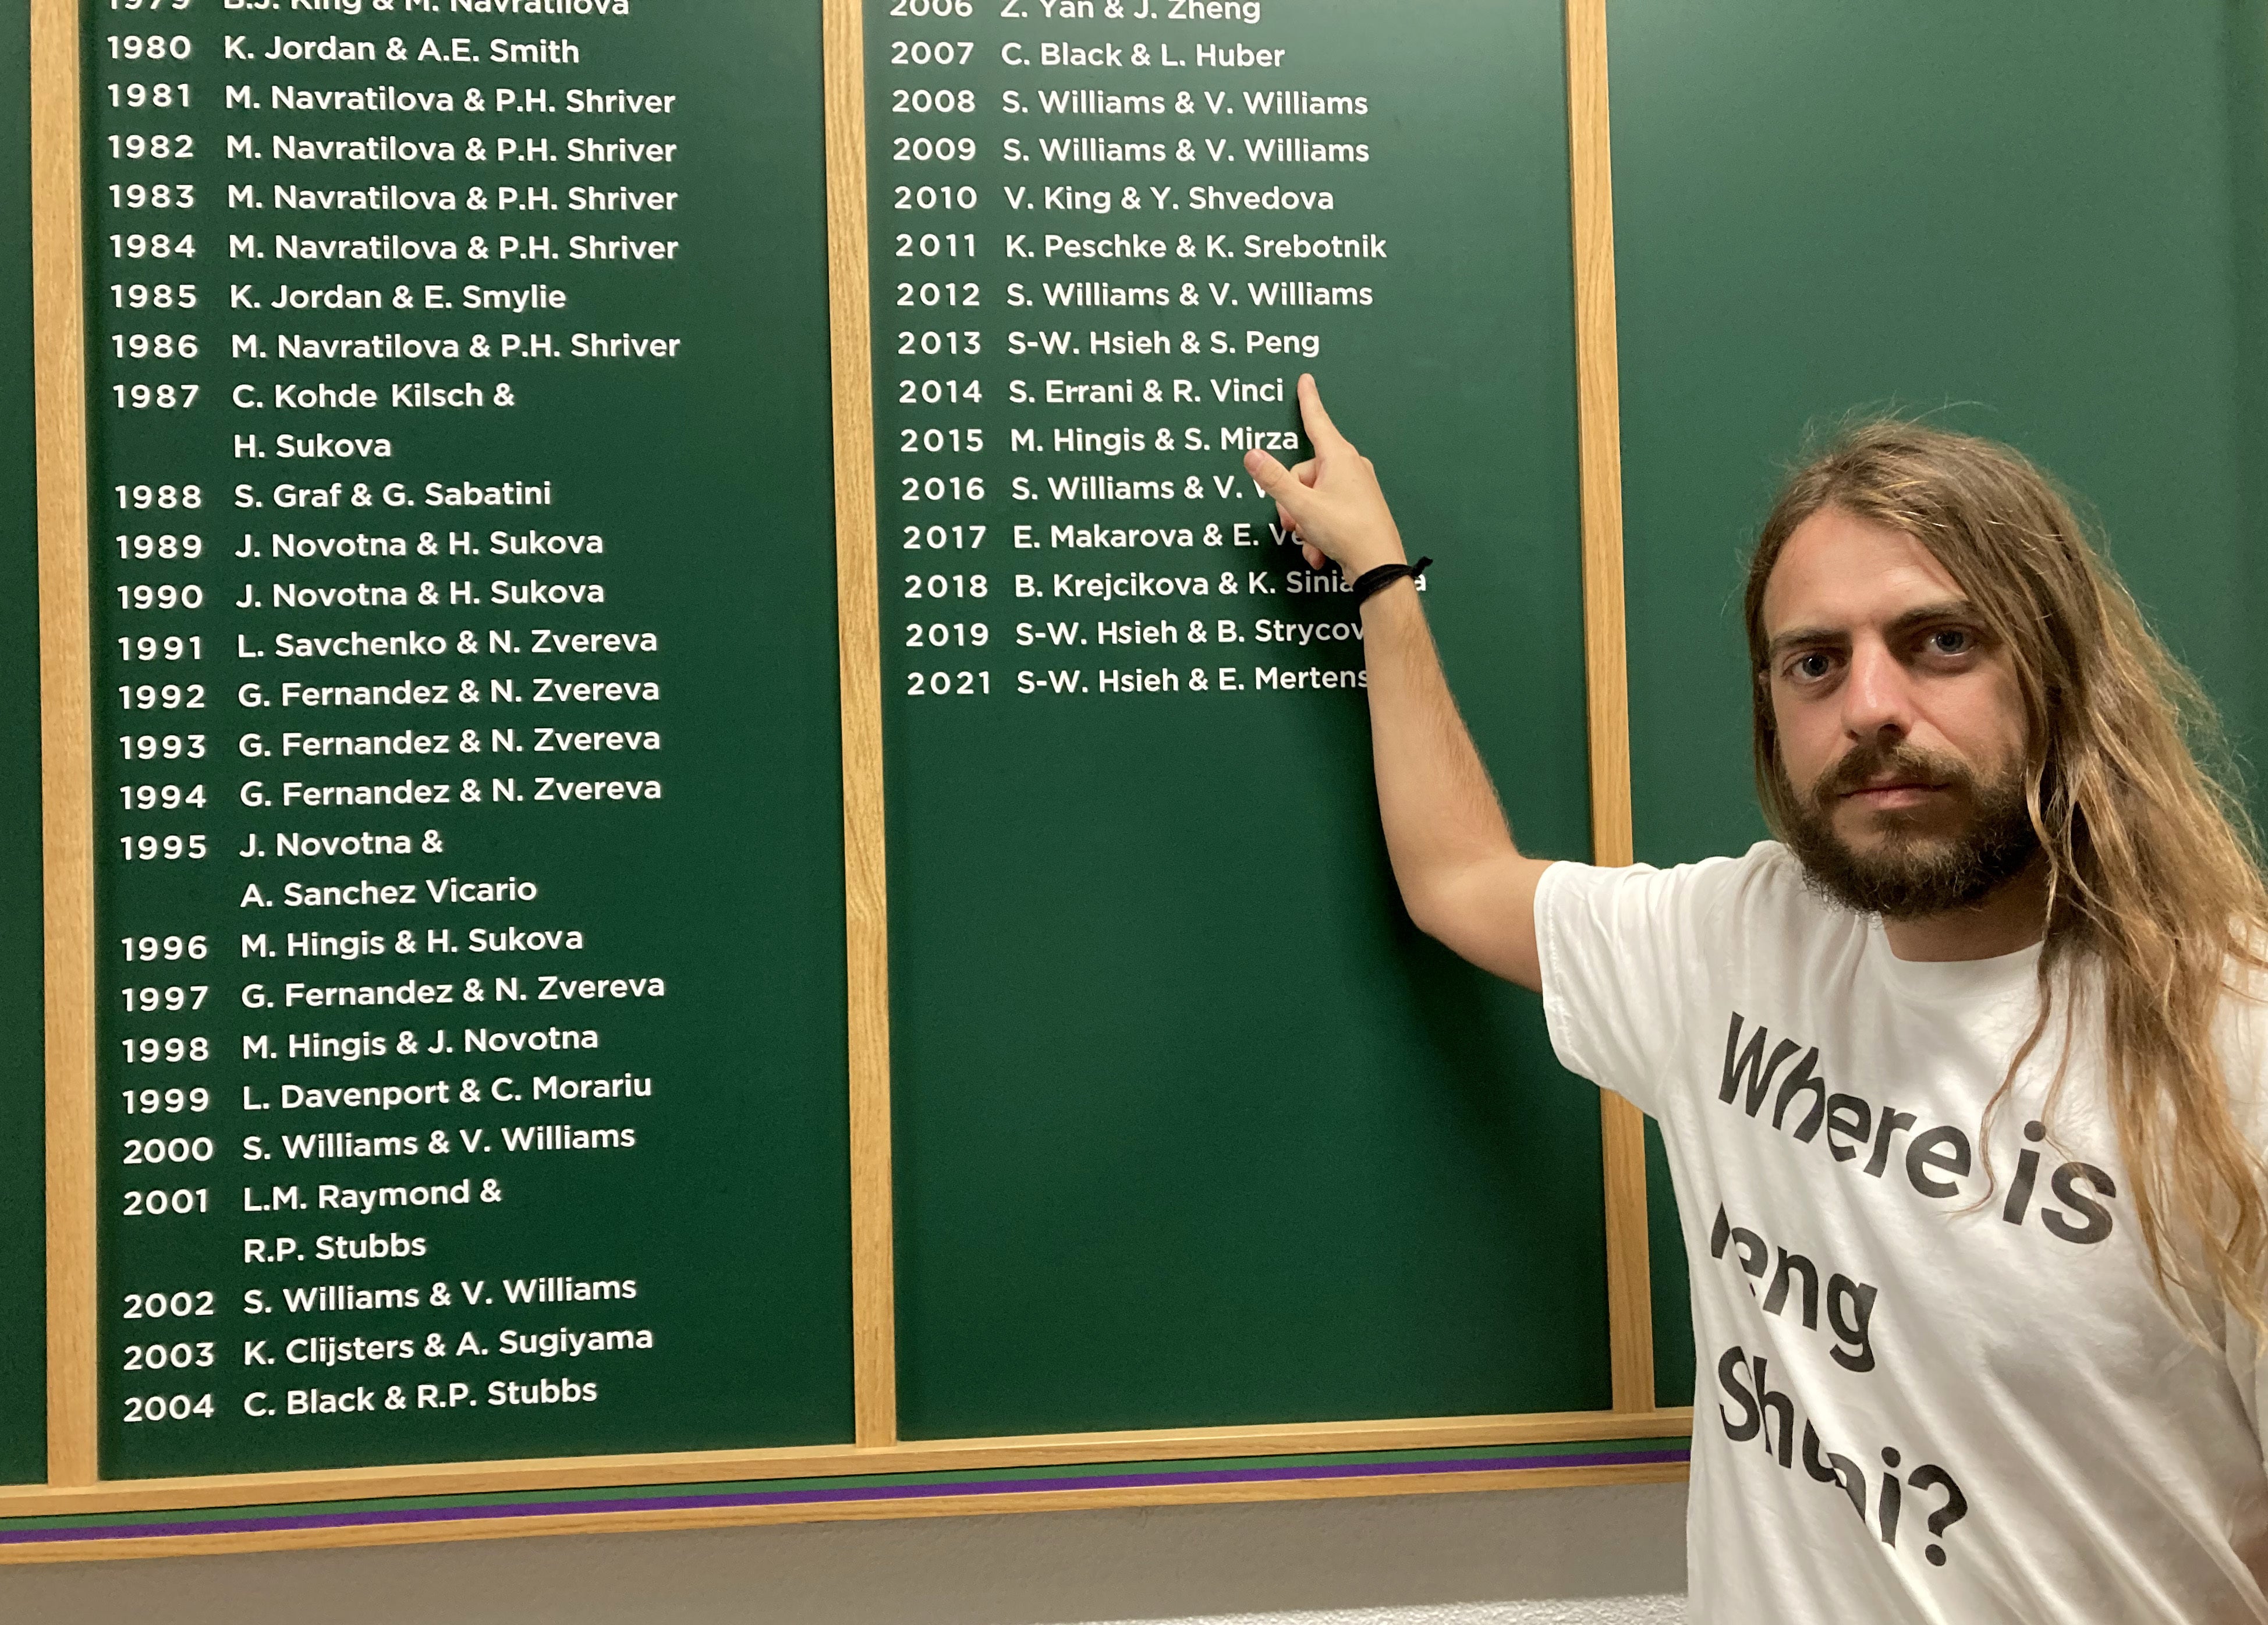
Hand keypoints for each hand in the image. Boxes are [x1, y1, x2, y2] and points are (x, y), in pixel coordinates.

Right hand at [1242, 374, 1406, 580]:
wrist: (1378, 565)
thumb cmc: (1346, 531)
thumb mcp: (1301, 505)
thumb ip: (1274, 480)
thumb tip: (1253, 455)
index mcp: (1338, 457)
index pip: (1317, 421)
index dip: (1307, 400)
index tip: (1306, 381)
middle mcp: (1351, 467)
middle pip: (1305, 472)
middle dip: (1293, 501)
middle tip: (1294, 523)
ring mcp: (1358, 487)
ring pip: (1314, 496)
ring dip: (1305, 522)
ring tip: (1311, 541)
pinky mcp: (1360, 506)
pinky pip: (1328, 511)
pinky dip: (1319, 531)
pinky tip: (1320, 551)